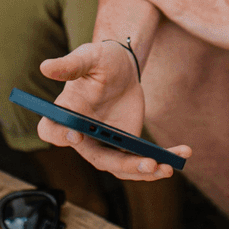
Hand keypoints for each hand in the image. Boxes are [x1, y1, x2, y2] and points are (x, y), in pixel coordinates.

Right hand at [38, 40, 190, 179]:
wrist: (122, 66)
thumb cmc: (100, 60)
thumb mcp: (88, 57)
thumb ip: (70, 65)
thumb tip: (45, 66)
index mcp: (66, 113)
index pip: (52, 131)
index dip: (61, 136)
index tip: (77, 134)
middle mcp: (83, 135)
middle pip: (97, 159)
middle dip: (124, 164)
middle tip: (149, 163)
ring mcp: (105, 144)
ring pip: (121, 167)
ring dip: (144, 172)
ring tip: (166, 167)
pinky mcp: (125, 144)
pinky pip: (140, 160)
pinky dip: (162, 160)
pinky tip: (182, 152)